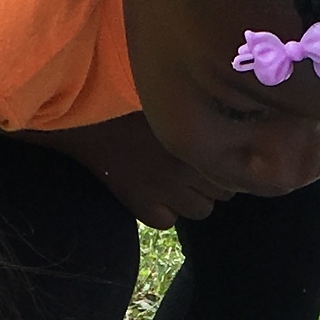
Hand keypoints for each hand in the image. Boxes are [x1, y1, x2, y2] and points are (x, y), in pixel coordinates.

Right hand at [46, 113, 230, 228]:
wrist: (82, 114)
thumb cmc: (126, 98)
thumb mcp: (172, 99)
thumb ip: (200, 112)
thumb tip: (229, 121)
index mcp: (200, 133)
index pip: (237, 162)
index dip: (224, 160)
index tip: (210, 153)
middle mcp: (188, 162)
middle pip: (224, 190)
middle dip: (212, 181)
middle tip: (190, 168)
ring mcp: (165, 186)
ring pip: (201, 210)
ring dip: (192, 199)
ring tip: (174, 183)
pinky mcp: (140, 202)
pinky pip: (167, 222)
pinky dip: (163, 213)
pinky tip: (153, 195)